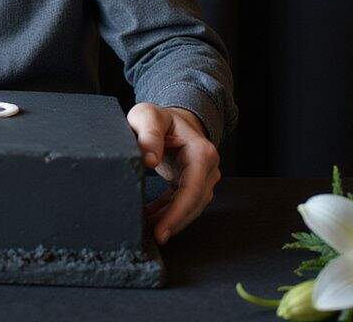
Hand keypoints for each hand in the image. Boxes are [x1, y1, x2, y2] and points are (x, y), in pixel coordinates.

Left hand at [127, 103, 220, 245]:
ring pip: (190, 208)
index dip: (177, 213)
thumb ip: (148, 132)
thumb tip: (149, 159)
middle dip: (173, 223)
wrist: (173, 118)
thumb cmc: (160, 117)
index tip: (161, 231)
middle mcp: (208, 167)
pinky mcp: (192, 184)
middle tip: (150, 238)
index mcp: (201, 152)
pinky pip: (182, 204)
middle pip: (194, 203)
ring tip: (145, 229)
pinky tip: (149, 219)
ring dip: (168, 220)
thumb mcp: (148, 115)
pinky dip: (166, 214)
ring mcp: (203, 177)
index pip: (192, 189)